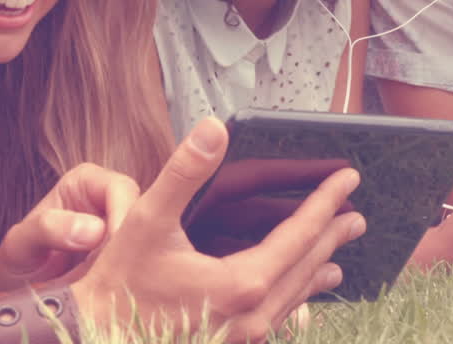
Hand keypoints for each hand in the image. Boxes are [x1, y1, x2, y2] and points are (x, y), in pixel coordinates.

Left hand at [0, 163, 139, 292]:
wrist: (18, 294)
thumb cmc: (18, 261)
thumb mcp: (20, 244)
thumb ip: (47, 229)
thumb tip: (93, 230)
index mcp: (84, 182)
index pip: (119, 189)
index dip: (123, 218)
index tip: (115, 252)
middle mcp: (107, 199)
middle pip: (142, 212)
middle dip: (133, 244)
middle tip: (119, 274)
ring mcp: (119, 229)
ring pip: (147, 239)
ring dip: (134, 263)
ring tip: (116, 287)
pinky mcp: (127, 257)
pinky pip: (142, 262)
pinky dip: (133, 277)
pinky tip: (119, 293)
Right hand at [69, 118, 364, 342]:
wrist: (95, 337)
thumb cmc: (118, 281)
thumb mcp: (147, 218)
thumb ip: (185, 171)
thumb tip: (214, 128)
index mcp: (242, 282)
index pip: (300, 233)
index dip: (326, 202)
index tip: (349, 179)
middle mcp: (254, 316)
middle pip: (307, 266)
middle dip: (331, 236)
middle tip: (356, 215)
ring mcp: (245, 337)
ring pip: (295, 297)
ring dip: (316, 268)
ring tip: (337, 257)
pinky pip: (277, 318)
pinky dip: (293, 296)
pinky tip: (294, 296)